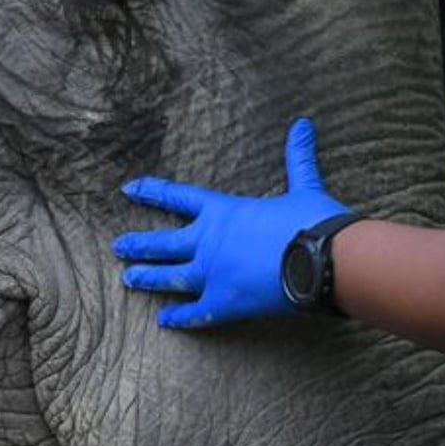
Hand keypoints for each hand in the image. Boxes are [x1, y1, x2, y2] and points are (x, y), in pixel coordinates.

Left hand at [114, 118, 348, 327]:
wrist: (326, 260)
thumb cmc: (314, 222)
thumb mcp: (304, 186)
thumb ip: (297, 157)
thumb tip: (303, 125)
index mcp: (223, 212)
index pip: (178, 197)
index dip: (152, 192)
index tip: (128, 190)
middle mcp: (210, 242)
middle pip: (164, 243)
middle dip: (139, 244)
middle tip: (117, 247)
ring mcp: (214, 275)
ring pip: (170, 277)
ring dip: (148, 278)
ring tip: (127, 279)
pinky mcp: (226, 303)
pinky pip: (196, 312)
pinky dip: (180, 317)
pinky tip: (165, 321)